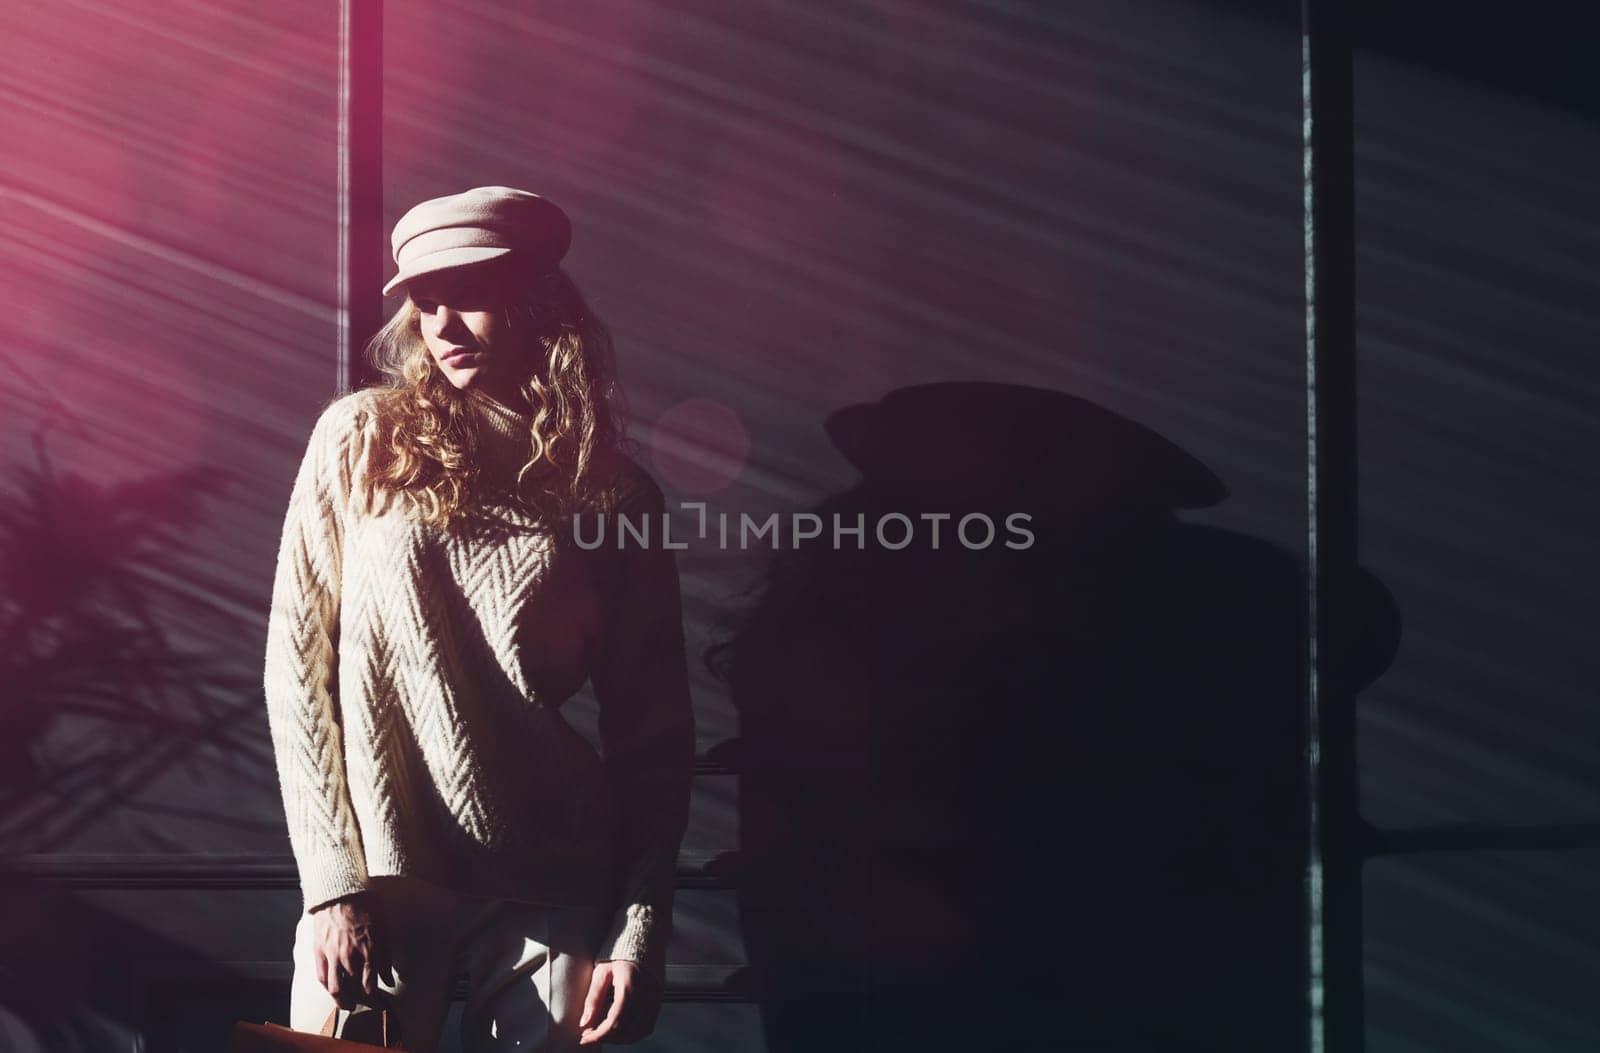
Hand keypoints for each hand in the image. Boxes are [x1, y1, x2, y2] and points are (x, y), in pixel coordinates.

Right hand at [310, 892, 390, 1009]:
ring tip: (346, 1004)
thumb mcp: (384, 928)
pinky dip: (327, 987)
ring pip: (335, 988)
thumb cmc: (366, 906)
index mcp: (368, 950)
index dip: (375, 998)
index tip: (379, 1002)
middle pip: (353, 988)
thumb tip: (389, 980)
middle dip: (361, 1000)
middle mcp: (349, 956)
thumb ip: (386, 957)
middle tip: (364, 1004)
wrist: (341, 891)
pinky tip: (332, 990)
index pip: (371, 984)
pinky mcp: (318, 950)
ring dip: (341, 1000)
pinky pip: (321, 976)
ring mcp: (332, 954)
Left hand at [578, 959, 659, 1044]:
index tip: (585, 1039)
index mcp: (629, 986)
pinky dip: (634, 1033)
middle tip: (591, 1034)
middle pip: (627, 1030)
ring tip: (605, 1032)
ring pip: (639, 1031)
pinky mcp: (659, 999)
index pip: (614, 1022)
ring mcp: (655, 998)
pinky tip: (622, 1029)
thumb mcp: (602, 971)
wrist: (645, 937)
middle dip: (607, 1038)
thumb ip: (593, 998)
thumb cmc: (622, 951)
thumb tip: (584, 1022)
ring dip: (621, 1038)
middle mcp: (646, 994)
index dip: (598, 1035)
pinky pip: (648, 1025)